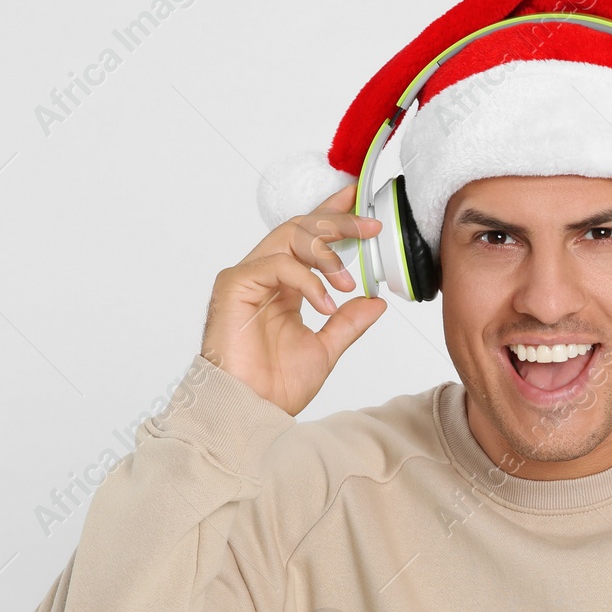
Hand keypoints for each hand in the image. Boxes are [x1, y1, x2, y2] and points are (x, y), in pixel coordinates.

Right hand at [199, 183, 385, 415]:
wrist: (250, 409)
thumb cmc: (275, 386)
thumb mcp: (326, 349)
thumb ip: (349, 322)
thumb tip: (376, 302)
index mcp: (285, 286)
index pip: (309, 238)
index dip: (333, 215)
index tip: (359, 202)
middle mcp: (265, 276)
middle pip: (301, 228)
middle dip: (339, 222)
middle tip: (371, 226)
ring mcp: (248, 277)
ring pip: (289, 237)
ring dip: (327, 252)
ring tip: (350, 281)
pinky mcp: (235, 284)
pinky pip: (277, 264)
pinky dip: (308, 280)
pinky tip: (327, 302)